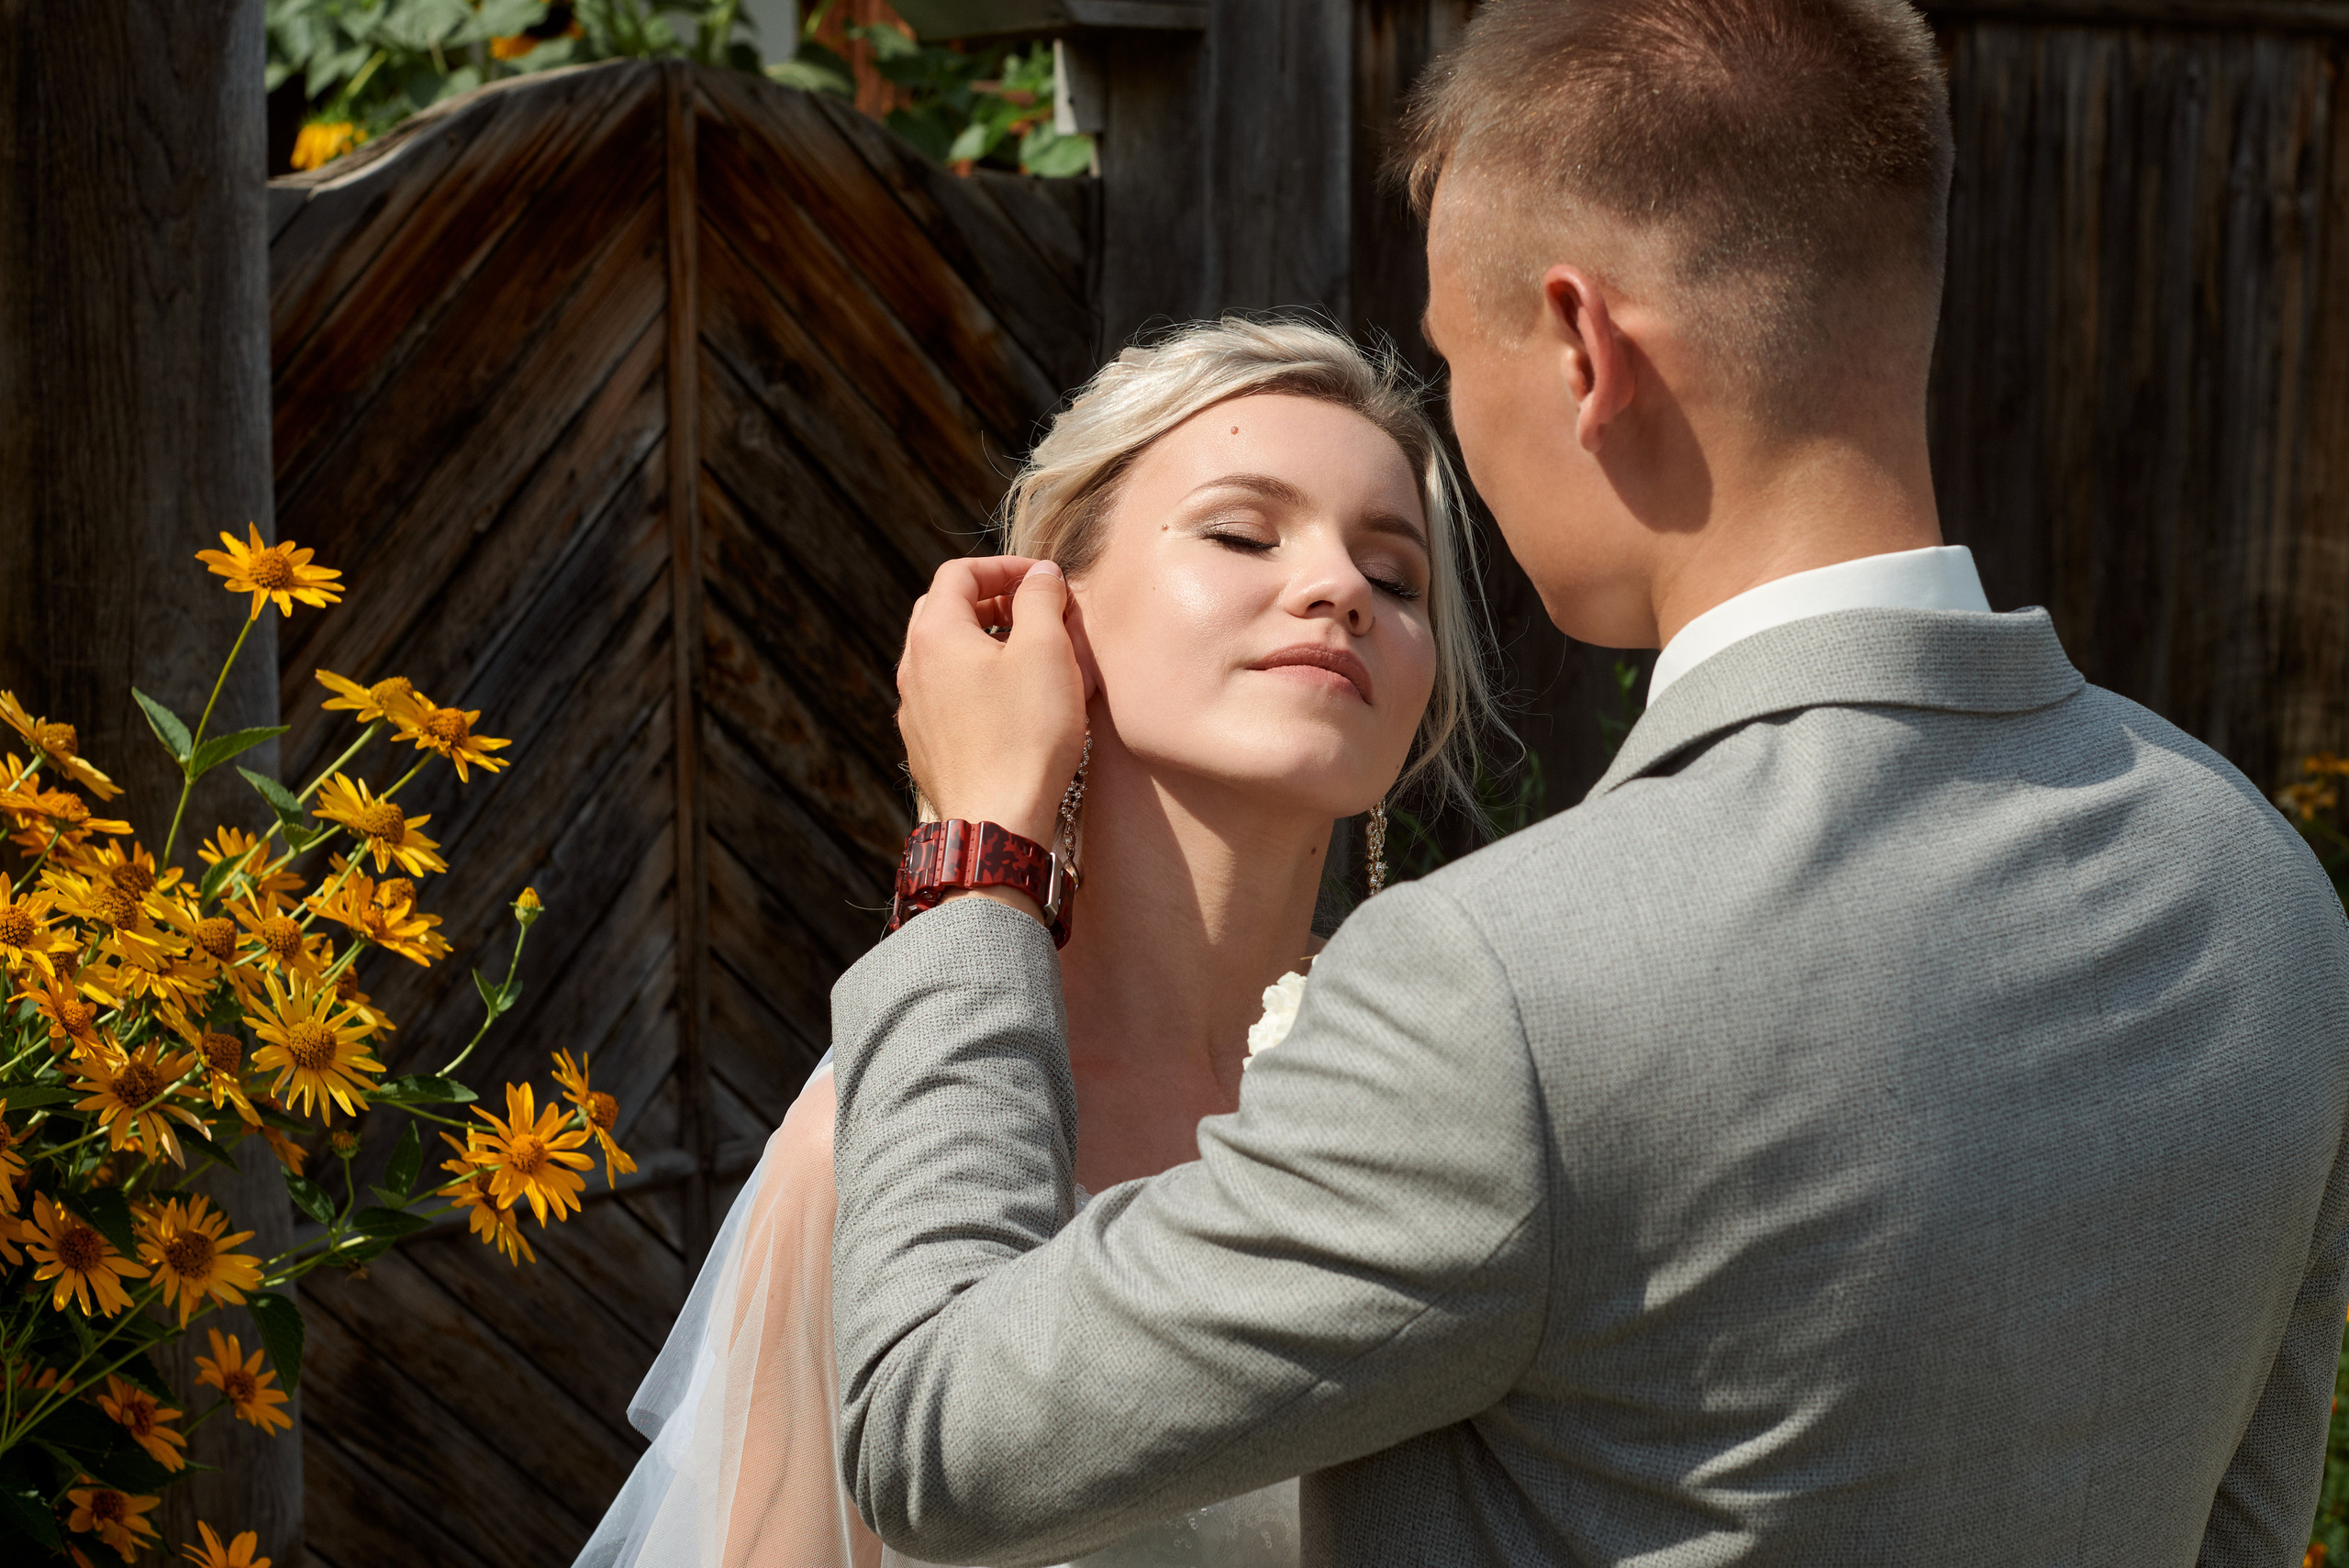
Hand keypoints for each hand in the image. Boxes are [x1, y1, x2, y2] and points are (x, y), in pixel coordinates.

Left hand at [897, 556, 1088, 853]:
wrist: (997, 821)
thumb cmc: (1025, 734)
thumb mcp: (1046, 652)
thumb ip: (1041, 599)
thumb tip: (1041, 574)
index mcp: (934, 634)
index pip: (959, 574)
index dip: (1004, 567)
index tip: (1044, 580)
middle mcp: (912, 668)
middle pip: (945, 611)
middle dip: (992, 602)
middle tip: (1035, 613)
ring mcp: (913, 710)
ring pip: (945, 656)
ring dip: (985, 644)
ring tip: (1029, 658)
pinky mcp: (926, 746)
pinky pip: (947, 697)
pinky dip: (976, 682)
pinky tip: (1012, 704)